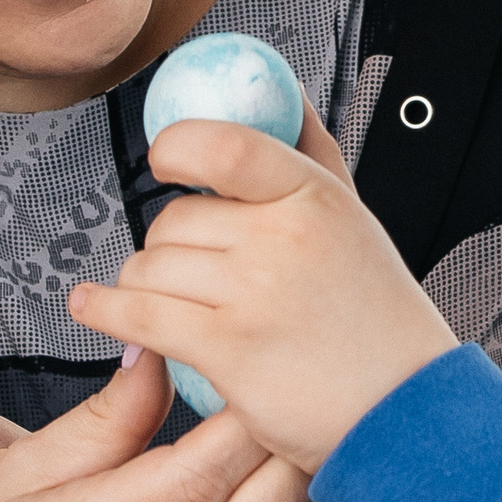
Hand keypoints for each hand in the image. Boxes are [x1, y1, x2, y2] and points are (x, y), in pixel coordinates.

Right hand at [0, 348, 310, 501]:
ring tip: (271, 421)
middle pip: (262, 499)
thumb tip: (159, 353)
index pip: (202, 465)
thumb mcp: (21, 479)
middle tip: (275, 381)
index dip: (241, 405)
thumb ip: (104, 419)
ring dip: (290, 470)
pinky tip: (256, 480)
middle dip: (282, 431)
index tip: (242, 359)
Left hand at [67, 108, 455, 471]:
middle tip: (193, 271)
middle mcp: (284, 239)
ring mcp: (253, 294)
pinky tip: (94, 306)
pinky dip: (106, 311)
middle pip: (174, 218)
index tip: (165, 159)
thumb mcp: (354, 220)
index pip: (227, 145)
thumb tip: (281, 91)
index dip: (178, 147)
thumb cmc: (378, 321)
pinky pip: (138, 315)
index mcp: (315, 197)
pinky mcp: (226, 349)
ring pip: (149, 266)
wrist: (406, 409)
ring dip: (143, 285)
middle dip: (168, 245)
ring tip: (170, 304)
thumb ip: (311, 153)